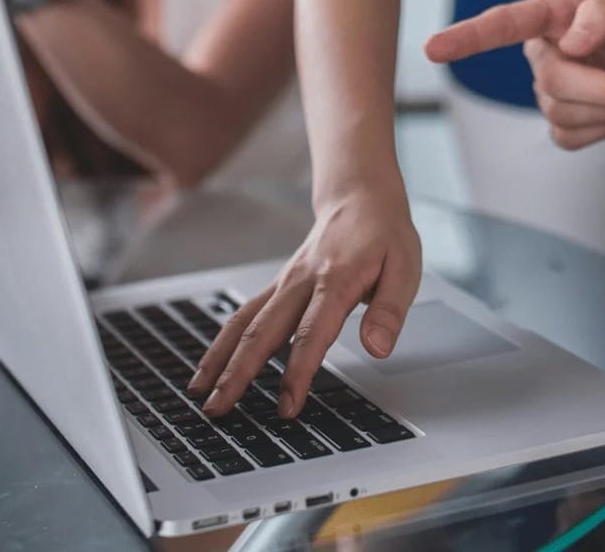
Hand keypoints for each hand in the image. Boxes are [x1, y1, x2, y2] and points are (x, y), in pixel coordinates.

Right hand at [188, 186, 421, 417]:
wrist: (359, 196)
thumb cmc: (384, 234)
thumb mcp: (405, 268)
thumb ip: (389, 311)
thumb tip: (377, 348)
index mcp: (336, 281)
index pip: (311, 334)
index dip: (298, 372)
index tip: (287, 406)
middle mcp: (301, 282)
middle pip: (262, 331)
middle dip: (238, 373)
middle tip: (219, 409)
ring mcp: (285, 283)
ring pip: (244, 322)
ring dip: (220, 359)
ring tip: (199, 393)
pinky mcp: (278, 286)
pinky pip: (244, 314)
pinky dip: (223, 341)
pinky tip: (211, 365)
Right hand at [426, 0, 604, 148]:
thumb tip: (571, 41)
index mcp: (553, 12)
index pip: (503, 24)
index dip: (467, 38)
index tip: (432, 49)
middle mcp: (543, 51)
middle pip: (553, 80)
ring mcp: (549, 91)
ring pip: (563, 112)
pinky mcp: (563, 125)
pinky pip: (573, 137)